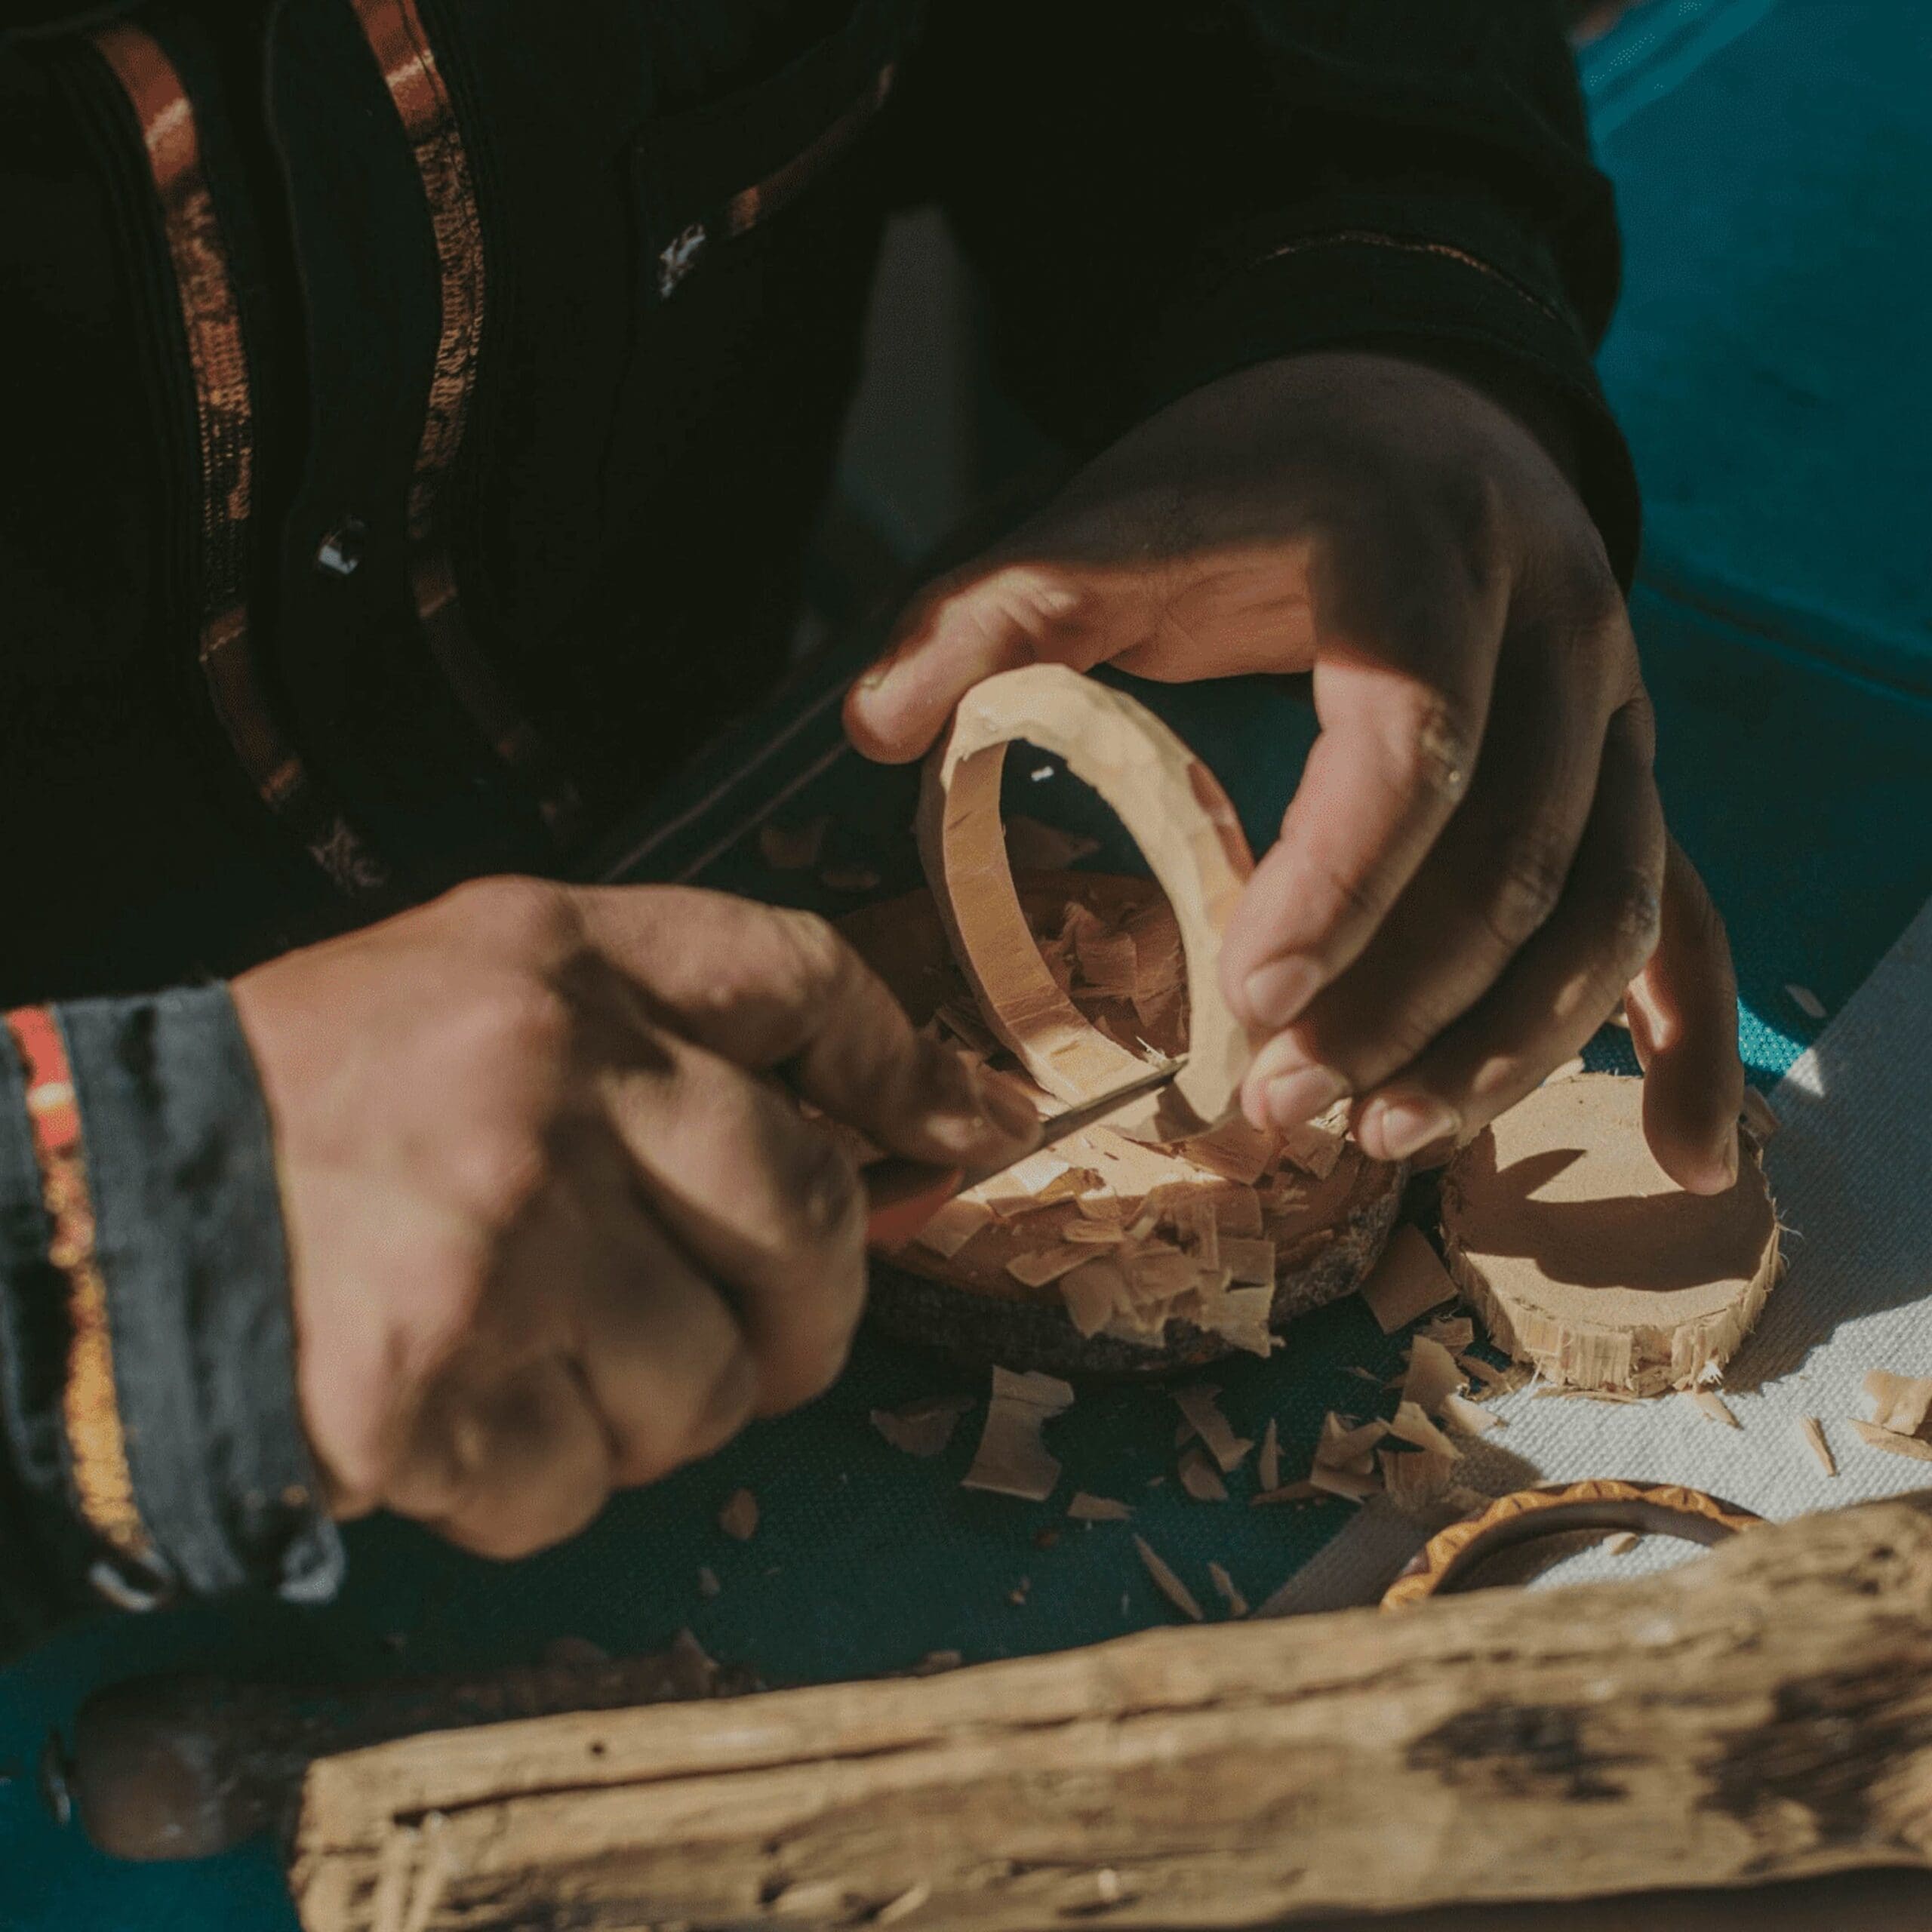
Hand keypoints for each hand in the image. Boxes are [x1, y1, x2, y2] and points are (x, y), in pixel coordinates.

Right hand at [232, 879, 1035, 1558]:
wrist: (91, 1201)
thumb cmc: (314, 1104)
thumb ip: (668, 1044)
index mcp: (557, 957)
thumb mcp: (482, 997)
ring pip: (710, 1384)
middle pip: (809, 1212)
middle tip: (769, 1340)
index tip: (973, 1128)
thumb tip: (894, 1130)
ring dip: (652, 1410)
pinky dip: (540, 1482)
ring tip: (540, 1362)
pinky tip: (459, 1415)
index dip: (907, 1063)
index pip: (799, 977)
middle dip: (817, 1308)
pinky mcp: (430, 1383)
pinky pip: (582, 1484)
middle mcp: (545, 1077)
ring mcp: (496, 1232)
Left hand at [845, 352, 1741, 1191]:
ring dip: (1508, 1042)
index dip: (1343, 878)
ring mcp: (1616, 700)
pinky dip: (1682, 1036)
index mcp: (1416, 550)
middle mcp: (1554, 623)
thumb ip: (995, 607)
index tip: (1247, 997)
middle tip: (1284, 1103)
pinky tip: (1681, 1157)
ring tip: (1384, 1135)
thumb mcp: (1114, 511)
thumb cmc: (1246, 476)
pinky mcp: (1630, 764)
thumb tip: (873, 726)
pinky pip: (1682, 908)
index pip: (1412, 733)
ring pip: (1608, 901)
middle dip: (1406, 1001)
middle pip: (1522, 849)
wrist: (1405, 402)